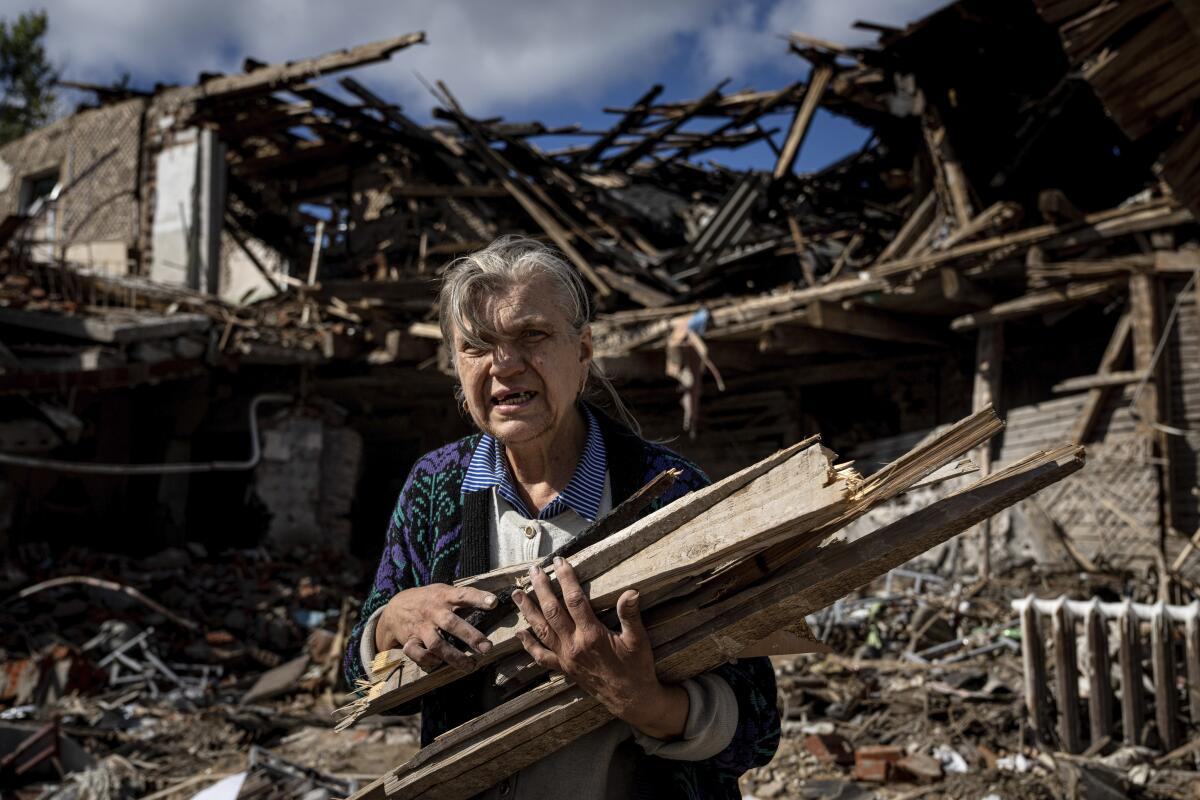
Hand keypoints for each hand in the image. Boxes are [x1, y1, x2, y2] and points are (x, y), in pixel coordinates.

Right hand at [376, 584, 497, 672]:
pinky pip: (418, 654)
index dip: (478, 598)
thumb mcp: (442, 591)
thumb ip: (462, 596)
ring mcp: (421, 627)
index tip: (494, 603)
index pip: (463, 595)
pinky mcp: (410, 640)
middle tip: (487, 648)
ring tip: (471, 666)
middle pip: (451, 624)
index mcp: (443, 596)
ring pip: (437, 644)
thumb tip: (494, 602)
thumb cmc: (428, 600)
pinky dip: (429, 660)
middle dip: (470, 636)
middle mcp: (433, 612)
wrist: (394, 608)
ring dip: (454, 657)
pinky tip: (439, 663)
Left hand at [513, 557, 688, 739]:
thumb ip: (630, 616)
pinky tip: (520, 633)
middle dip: (541, 588)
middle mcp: (574, 645)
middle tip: (533, 570)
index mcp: (592, 635)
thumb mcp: (638, 640)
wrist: (631, 700)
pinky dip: (529, 645)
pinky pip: (541, 656)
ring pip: (541, 630)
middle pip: (552, 611)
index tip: (559, 561)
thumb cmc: (637, 667)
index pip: (574, 600)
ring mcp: (566, 658)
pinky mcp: (564, 669)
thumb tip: (631, 592)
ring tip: (517, 594)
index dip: (566, 578)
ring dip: (528, 611)